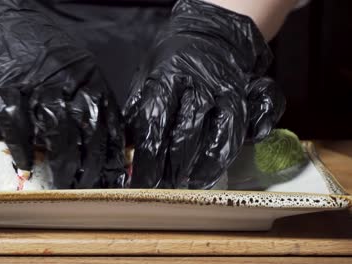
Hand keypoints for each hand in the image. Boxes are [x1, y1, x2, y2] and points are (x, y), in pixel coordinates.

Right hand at [0, 0, 126, 187]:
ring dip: (62, 164)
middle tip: (89, 186)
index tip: (114, 171)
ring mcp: (35, 87)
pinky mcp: (3, 93)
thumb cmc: (31, 45)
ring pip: (57, 135)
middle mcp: (66, 82)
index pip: (108, 119)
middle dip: (91, 165)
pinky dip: (23, 150)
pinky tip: (26, 165)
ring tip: (63, 184)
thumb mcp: (69, 63)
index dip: (112, 150)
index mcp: (87, 75)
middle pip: (86, 132)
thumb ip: (83, 93)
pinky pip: (18, 129)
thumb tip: (99, 131)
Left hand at [124, 0, 284, 188]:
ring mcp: (223, 93)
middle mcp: (197, 87)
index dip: (148, 158)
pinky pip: (237, 133)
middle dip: (172, 169)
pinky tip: (212, 172)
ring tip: (188, 186)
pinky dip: (224, 157)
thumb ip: (139, 107)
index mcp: (166, 80)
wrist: (213, 33)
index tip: (141, 179)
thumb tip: (129, 144)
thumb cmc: (173, 59)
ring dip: (200, 169)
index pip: (154, 125)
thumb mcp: (147, 75)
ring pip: (214, 139)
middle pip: (184, 137)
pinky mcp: (242, 99)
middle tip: (163, 187)